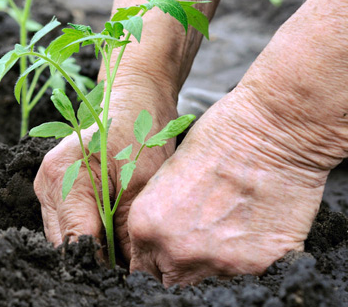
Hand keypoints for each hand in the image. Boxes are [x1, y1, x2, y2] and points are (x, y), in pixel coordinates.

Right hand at [34, 77, 178, 260]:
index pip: (76, 241)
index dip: (101, 265)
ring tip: (124, 248)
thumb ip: (128, 232)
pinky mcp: (55, 188)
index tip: (127, 276)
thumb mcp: (141, 185)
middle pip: (64, 243)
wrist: (134, 98)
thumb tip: (128, 272)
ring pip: (65, 236)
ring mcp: (47, 186)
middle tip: (129, 264)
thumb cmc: (140, 132)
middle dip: (96, 258)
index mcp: (63, 176)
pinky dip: (90, 232)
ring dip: (93, 246)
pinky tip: (113, 231)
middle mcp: (46, 183)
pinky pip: (68, 223)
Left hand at [127, 85, 328, 285]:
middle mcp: (176, 251)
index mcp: (146, 226)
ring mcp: (217, 262)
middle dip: (181, 265)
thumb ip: (158, 217)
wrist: (269, 132)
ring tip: (229, 226)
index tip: (168, 252)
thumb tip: (161, 241)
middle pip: (173, 280)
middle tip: (199, 240)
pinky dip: (251, 258)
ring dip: (215, 261)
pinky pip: (248, 274)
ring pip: (209, 280)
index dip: (157, 259)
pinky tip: (254, 226)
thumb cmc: (217, 139)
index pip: (142, 268)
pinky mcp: (257, 265)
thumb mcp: (167, 176)